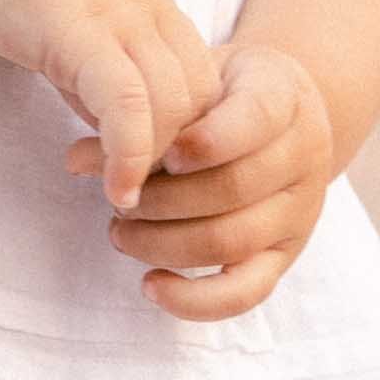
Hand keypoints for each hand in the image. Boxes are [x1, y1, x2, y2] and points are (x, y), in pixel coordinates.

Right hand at [0, 0, 221, 209]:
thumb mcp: (66, 19)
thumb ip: (95, 69)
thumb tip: (108, 128)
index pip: (200, 76)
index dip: (183, 130)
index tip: (144, 162)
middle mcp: (147, 1)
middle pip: (199, 95)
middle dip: (175, 152)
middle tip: (132, 182)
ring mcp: (118, 11)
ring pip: (174, 104)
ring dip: (153, 161)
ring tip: (119, 190)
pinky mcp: (77, 28)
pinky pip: (128, 103)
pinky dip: (130, 154)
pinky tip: (117, 187)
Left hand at [66, 40, 335, 321]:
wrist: (286, 116)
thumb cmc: (223, 95)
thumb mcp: (194, 81)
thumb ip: (145, 112)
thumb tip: (76, 158)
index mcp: (284, 99)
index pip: (253, 118)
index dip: (202, 140)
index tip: (157, 150)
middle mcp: (303, 158)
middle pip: (232, 189)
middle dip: (161, 199)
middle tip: (115, 198)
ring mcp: (298, 213)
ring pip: (232, 241)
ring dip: (163, 243)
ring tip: (119, 232)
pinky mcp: (284, 256)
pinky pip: (245, 293)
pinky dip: (194, 299)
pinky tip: (151, 284)